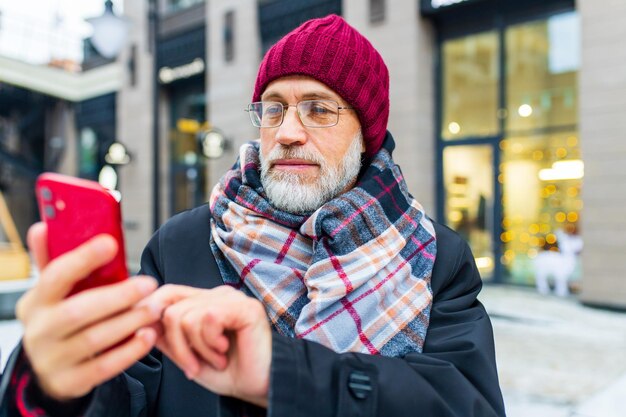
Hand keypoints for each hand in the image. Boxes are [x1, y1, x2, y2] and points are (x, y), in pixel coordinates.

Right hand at [16, 223, 163, 400]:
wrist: (49, 370)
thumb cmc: (59, 319)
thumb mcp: (51, 293)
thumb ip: (53, 260)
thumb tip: (44, 226)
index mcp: (35, 302)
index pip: (54, 276)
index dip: (83, 259)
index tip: (110, 243)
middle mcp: (40, 331)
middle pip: (79, 311)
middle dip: (118, 296)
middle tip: (149, 283)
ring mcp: (53, 359)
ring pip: (95, 339)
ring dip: (130, 321)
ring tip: (155, 308)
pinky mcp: (71, 382)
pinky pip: (105, 366)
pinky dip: (130, 350)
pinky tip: (148, 335)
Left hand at [147, 285, 271, 407]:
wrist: (261, 387)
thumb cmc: (230, 372)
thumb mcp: (189, 357)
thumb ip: (167, 339)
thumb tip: (142, 325)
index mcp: (203, 302)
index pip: (167, 293)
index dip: (150, 312)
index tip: (146, 338)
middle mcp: (216, 295)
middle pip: (170, 308)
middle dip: (176, 345)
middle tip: (192, 365)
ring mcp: (231, 298)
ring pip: (185, 317)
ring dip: (197, 349)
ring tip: (216, 359)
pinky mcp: (245, 307)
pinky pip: (207, 319)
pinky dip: (211, 343)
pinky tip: (225, 351)